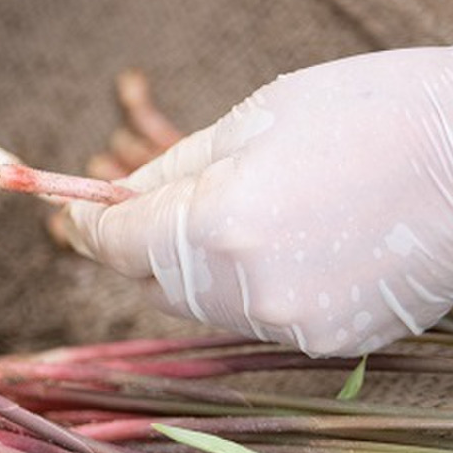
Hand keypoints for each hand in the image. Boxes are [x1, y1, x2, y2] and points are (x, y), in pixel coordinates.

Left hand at [64, 45, 452, 356]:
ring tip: (255, 214)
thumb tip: (115, 200)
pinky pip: (265, 319)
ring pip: (208, 307)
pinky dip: (261, 288)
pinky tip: (303, 243)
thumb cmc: (372, 112)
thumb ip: (170, 170)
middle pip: (156, 284)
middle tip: (163, 205)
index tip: (80, 211)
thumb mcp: (252, 119)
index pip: (116, 245)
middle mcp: (246, 290)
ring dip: (204, 270)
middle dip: (149, 246)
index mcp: (215, 225)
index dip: (90, 226)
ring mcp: (293, 324)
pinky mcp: (333, 341)